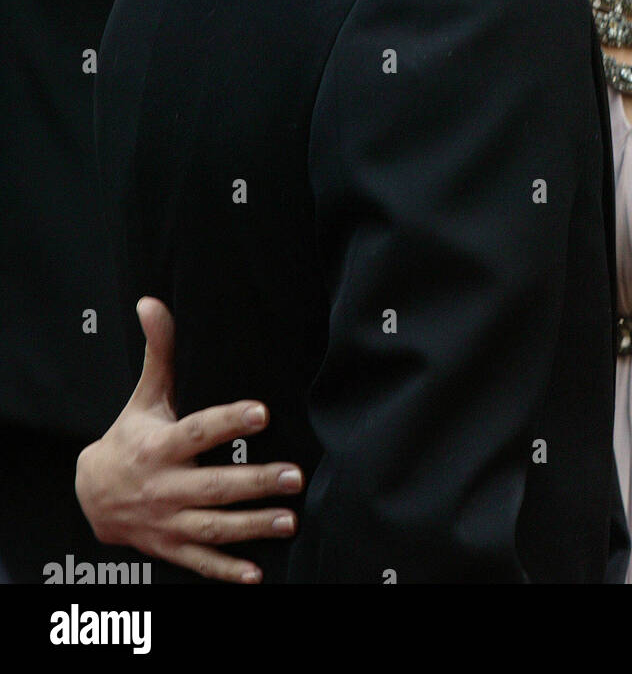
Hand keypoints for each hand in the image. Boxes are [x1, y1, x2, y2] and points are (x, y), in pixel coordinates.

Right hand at [75, 297, 304, 582]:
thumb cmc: (129, 437)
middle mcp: (164, 487)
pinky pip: (200, 562)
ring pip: (213, 527)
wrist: (92, 494)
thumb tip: (153, 302)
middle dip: (255, 482)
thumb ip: (159, 351)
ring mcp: (168, 522)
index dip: (228, 421)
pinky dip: (227, 570)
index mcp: (159, 446)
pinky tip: (257, 574)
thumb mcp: (144, 396)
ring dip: (252, 527)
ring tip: (289, 519)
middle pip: (214, 486)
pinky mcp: (171, 547)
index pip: (198, 431)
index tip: (262, 412)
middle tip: (295, 475)